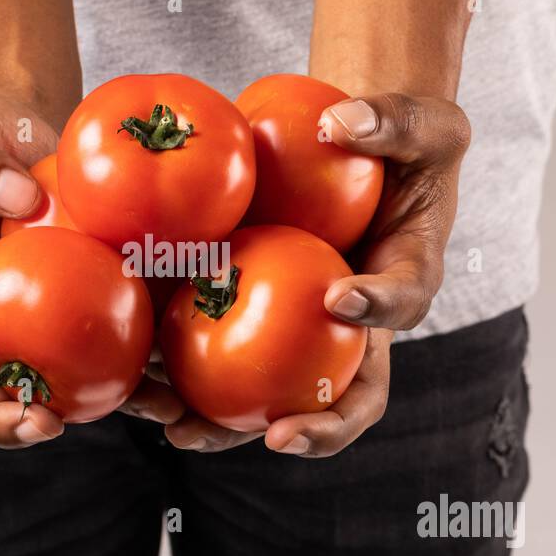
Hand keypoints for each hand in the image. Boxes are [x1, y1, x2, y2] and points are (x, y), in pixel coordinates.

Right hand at [0, 94, 181, 449]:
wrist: (27, 131)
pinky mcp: (96, 312)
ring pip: (54, 383)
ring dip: (86, 412)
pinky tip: (175, 393)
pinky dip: (142, 379)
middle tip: (38, 424)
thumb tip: (20, 202)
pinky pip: (115, 351)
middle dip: (5, 416)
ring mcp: (42, 321)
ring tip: (124, 418)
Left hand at [166, 91, 468, 456]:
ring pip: (274, 397)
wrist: (362, 156)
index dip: (377, 309)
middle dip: (316, 427)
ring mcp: (304, 335)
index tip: (339, 298)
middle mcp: (356, 327)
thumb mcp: (421, 122)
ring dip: (229, 425)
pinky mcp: (255, 321)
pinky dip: (178, 375)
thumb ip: (393, 121)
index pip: (402, 304)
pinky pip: (218, 354)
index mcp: (403, 279)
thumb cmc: (404, 141)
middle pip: (346, 395)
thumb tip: (339, 119)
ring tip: (178, 431)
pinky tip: (134, 381)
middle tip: (278, 436)